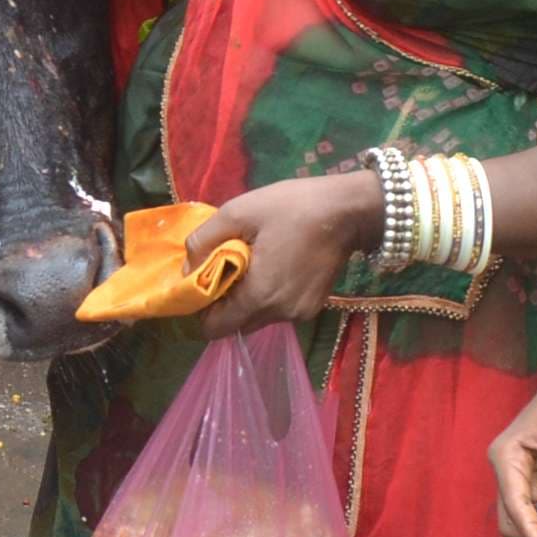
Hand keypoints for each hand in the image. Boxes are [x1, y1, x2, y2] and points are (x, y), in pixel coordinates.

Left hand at [189, 174, 375, 335]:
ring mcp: (299, 313)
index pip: (215, 328)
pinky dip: (268, 296)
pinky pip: (278, 310)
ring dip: (247, 299)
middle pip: (237, 324)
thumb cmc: (293, 207)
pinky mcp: (313, 307)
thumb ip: (204, 241)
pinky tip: (274, 266)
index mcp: (259, 296)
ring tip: (251, 264)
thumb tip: (187, 268)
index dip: (201, 311)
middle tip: (225, 269)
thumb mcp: (239, 212)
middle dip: (224, 303)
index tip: (202, 285)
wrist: (349, 209)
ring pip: (257, 318)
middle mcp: (279, 314)